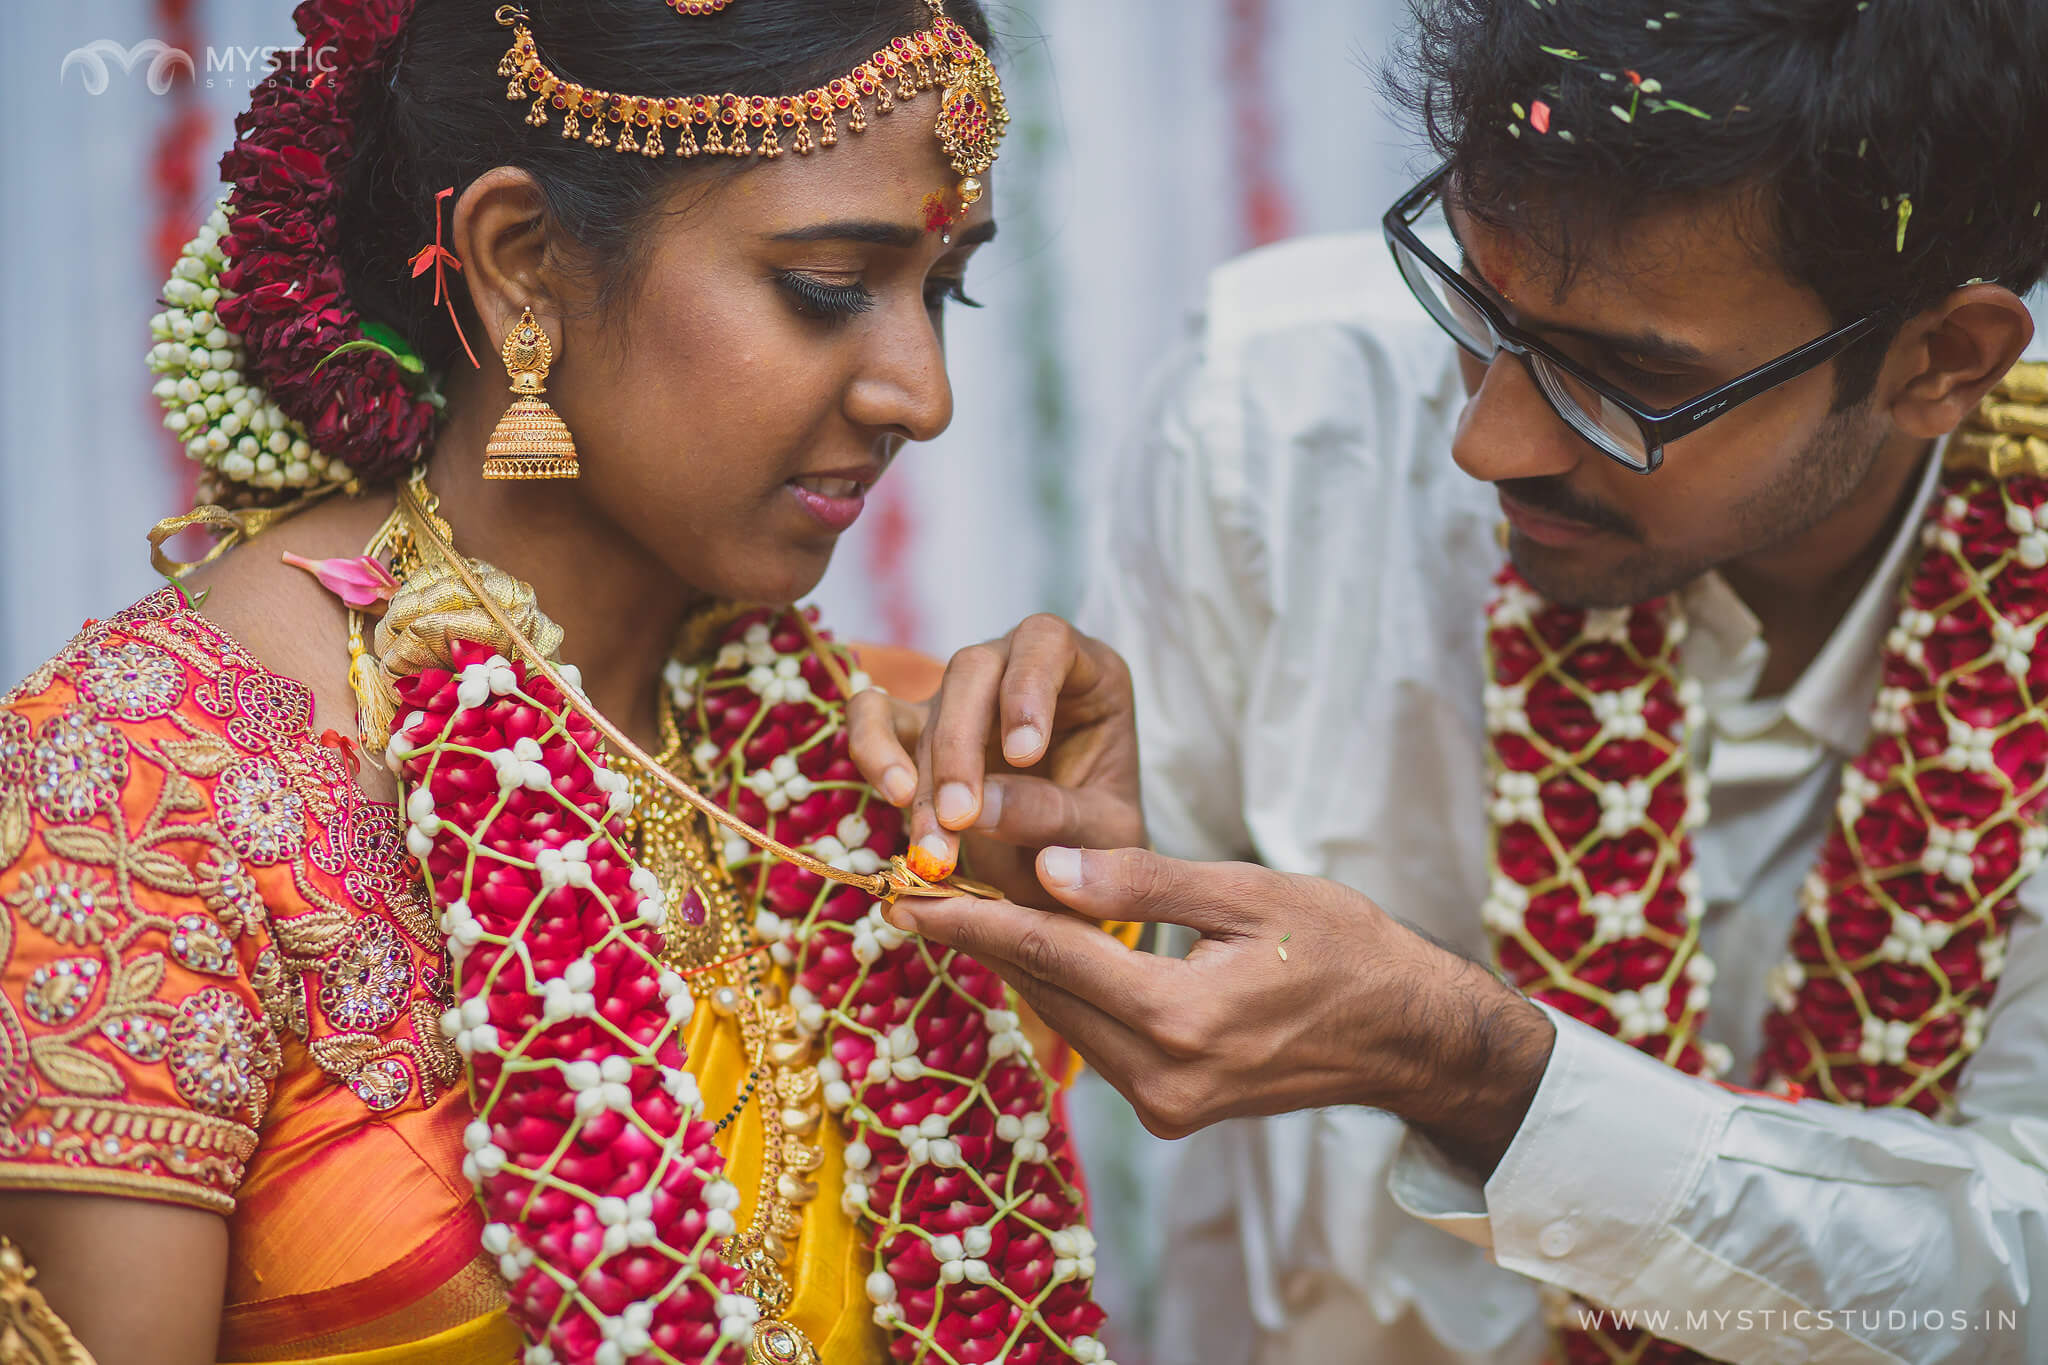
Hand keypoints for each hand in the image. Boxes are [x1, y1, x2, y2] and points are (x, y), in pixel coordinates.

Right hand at [847, 615, 1144, 907]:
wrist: (1070, 861)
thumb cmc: (1102, 832)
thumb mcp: (1103, 829)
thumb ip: (1053, 814)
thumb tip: (977, 810)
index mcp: (1086, 673)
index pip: (1048, 642)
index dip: (1027, 687)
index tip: (1024, 754)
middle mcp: (1019, 669)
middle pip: (975, 669)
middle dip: (962, 746)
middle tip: (961, 816)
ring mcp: (965, 695)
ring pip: (931, 703)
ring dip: (923, 774)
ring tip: (932, 841)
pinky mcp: (918, 724)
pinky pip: (875, 715)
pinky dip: (874, 748)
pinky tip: (894, 796)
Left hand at [885, 847, 1555, 1173]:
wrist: (1408, 1037)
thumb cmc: (1343, 947)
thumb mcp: (1250, 893)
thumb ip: (1144, 881)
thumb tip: (1047, 866)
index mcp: (1182, 1019)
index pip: (1049, 956)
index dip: (971, 919)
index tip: (905, 894)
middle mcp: (1163, 1080)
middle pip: (1046, 992)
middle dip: (980, 938)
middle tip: (916, 886)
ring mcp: (1167, 1107)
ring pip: (1064, 1018)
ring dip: (1017, 965)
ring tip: (959, 907)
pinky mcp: (1173, 1112)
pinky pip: (1096, 1039)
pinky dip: (1063, 991)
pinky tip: (1036, 947)